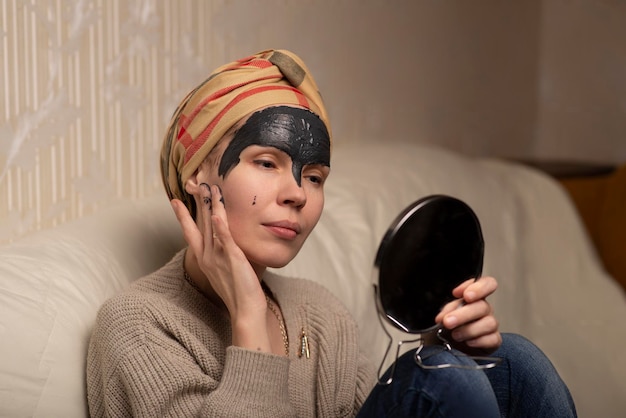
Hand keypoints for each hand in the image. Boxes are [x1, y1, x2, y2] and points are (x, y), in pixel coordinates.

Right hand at [171, 183, 270, 352]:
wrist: (245, 310)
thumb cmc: (238, 291)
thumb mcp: (225, 270)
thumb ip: (222, 255)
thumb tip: (224, 245)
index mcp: (204, 259)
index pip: (189, 232)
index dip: (182, 216)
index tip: (175, 200)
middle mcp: (207, 256)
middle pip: (200, 224)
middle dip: (198, 203)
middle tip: (196, 184)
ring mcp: (219, 257)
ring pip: (211, 226)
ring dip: (210, 206)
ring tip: (210, 189)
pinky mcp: (233, 258)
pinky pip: (225, 239)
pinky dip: (220, 227)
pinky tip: (217, 214)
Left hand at [434, 277, 501, 354]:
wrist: (448, 349)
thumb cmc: (445, 330)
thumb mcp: (442, 317)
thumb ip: (445, 312)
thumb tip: (443, 316)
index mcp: (473, 298)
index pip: (487, 284)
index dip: (479, 287)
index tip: (462, 295)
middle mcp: (483, 309)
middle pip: (482, 305)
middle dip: (463, 314)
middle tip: (447, 321)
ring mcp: (489, 325)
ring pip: (489, 322)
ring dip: (469, 329)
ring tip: (455, 335)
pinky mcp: (493, 341)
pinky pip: (493, 339)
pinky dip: (479, 341)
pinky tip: (468, 343)